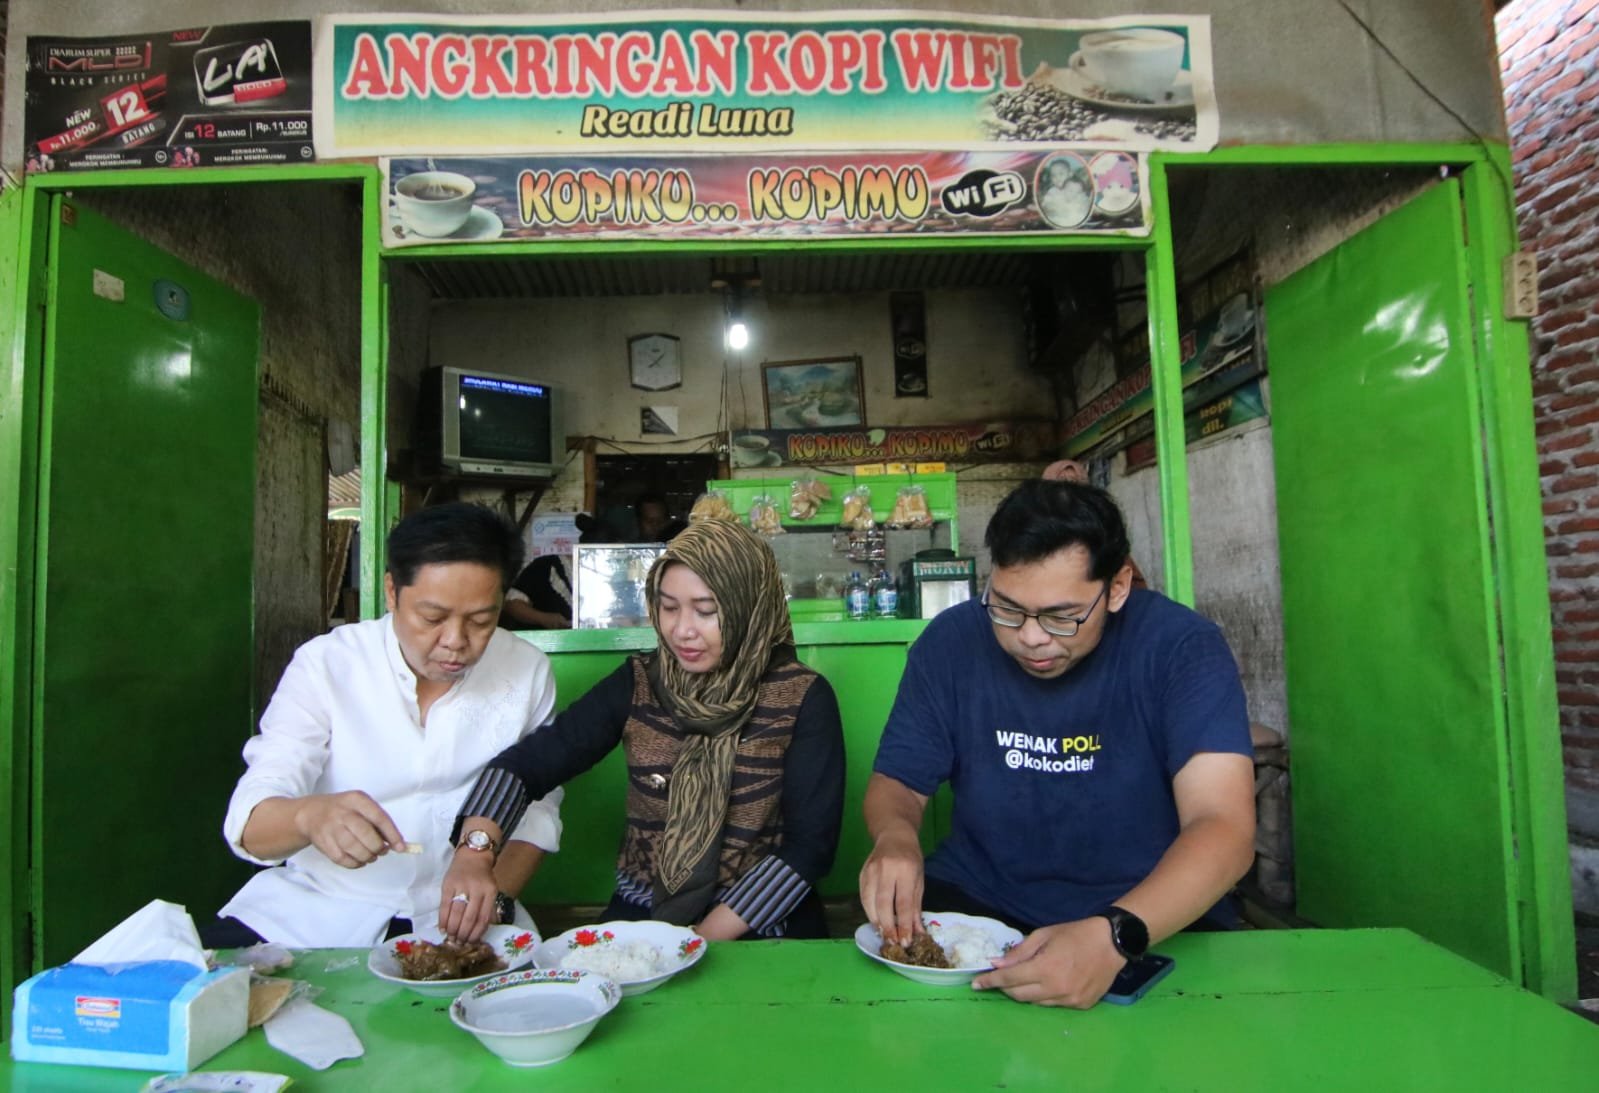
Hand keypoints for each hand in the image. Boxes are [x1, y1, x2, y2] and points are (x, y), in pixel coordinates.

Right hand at [293, 791, 405, 868]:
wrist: (310, 813)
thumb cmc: (343, 810)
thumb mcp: (360, 805)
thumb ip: (377, 821)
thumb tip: (394, 842)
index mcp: (357, 800)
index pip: (379, 817)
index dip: (392, 834)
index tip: (401, 847)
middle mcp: (343, 812)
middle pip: (366, 835)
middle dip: (378, 847)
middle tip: (382, 851)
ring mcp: (331, 828)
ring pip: (354, 849)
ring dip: (367, 857)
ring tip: (371, 856)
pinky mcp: (323, 843)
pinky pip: (342, 858)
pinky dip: (355, 864)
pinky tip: (359, 861)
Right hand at [438, 848, 498, 941]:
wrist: (473, 854)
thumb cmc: (482, 876)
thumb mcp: (490, 889)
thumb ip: (486, 908)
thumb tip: (477, 933)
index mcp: (490, 891)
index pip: (483, 918)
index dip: (476, 934)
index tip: (472, 943)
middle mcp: (477, 889)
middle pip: (469, 918)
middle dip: (463, 934)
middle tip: (459, 944)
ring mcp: (462, 886)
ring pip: (457, 914)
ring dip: (453, 930)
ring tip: (451, 939)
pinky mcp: (448, 884)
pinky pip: (444, 906)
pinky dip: (443, 920)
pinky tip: (442, 928)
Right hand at [859, 831, 924, 946]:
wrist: (894, 835)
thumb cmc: (911, 858)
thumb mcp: (919, 881)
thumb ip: (915, 907)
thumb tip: (917, 933)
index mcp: (905, 869)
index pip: (902, 902)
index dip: (903, 924)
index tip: (905, 941)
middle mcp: (886, 869)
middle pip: (883, 903)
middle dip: (887, 926)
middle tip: (893, 942)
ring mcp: (871, 870)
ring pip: (869, 902)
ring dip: (876, 921)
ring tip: (884, 934)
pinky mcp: (862, 873)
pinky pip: (863, 897)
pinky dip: (869, 912)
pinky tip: (876, 921)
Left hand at [972, 917, 1125, 1007]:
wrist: (1113, 943)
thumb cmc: (1075, 934)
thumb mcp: (1044, 935)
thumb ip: (1019, 952)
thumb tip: (996, 964)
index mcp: (1045, 968)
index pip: (1009, 979)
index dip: (990, 981)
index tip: (976, 984)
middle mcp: (1056, 989)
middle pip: (1019, 995)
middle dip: (1004, 987)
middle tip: (998, 979)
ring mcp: (1069, 1000)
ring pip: (1036, 1002)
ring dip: (1025, 992)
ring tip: (1024, 979)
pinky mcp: (1081, 1006)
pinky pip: (1054, 1004)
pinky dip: (1045, 995)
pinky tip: (1048, 982)